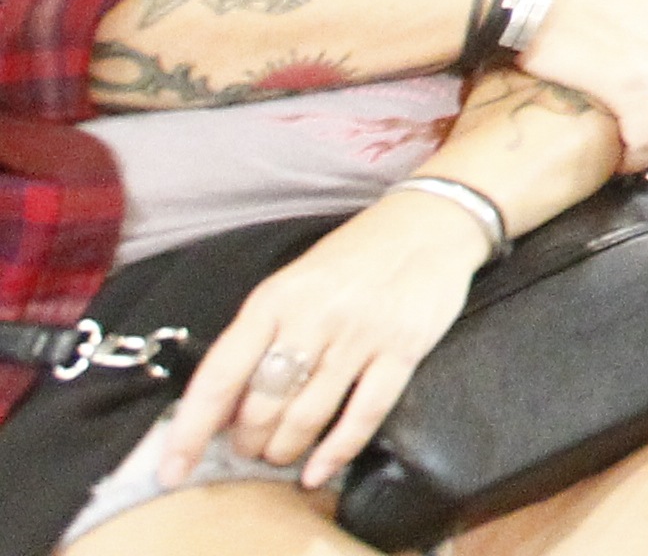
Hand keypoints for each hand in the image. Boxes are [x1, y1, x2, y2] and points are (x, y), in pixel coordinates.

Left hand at [154, 186, 493, 489]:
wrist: (431, 221)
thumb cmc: (353, 256)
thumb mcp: (293, 283)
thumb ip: (261, 337)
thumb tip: (227, 406)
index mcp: (275, 299)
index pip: (220, 375)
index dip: (192, 429)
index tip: (173, 468)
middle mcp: (314, 316)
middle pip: (264, 404)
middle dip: (248, 441)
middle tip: (249, 448)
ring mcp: (361, 334)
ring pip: (308, 414)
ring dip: (285, 448)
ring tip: (280, 454)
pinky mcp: (404, 348)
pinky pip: (364, 413)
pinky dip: (336, 450)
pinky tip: (318, 469)